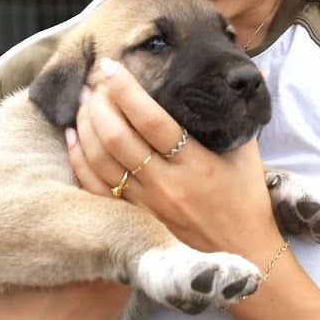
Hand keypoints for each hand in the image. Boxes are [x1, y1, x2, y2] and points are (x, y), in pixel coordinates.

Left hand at [66, 57, 283, 264]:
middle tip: (94, 81)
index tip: (111, 67)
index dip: (126, 91)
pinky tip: (73, 136)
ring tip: (84, 100)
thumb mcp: (246, 153)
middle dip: (99, 103)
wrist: (241, 252)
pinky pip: (96, 188)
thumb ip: (233, 114)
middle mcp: (166, 184)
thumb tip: (234, 71)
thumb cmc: (245, 198)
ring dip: (86, 125)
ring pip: (101, 161)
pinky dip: (79, 159)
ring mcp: (146, 204)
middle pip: (118, 138)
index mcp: (196, 164)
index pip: (152, 121)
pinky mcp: (134, 218)